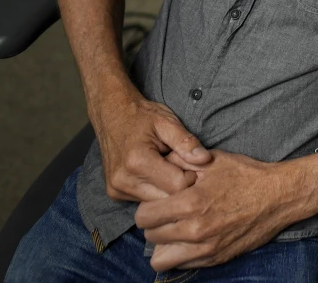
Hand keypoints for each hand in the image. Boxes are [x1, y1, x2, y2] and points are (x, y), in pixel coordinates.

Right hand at [92, 94, 211, 202]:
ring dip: (167, 190)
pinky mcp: (114, 194)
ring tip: (168, 168)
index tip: (192, 163)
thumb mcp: (167, 122)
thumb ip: (186, 142)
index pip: (177, 185)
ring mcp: (117, 189)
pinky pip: (144, 201)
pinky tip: (156, 175)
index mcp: (137, 161)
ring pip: (156, 204)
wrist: (112, 114)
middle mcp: (124, 180)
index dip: (191, 176)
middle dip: (180, 186)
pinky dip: (154, 191)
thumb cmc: (142, 116)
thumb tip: (205, 159)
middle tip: (182, 166)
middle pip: (166, 200)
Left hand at [136, 150, 317, 270]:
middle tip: (167, 213)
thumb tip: (159, 162)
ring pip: (161, 258)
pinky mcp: (216, 258)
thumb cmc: (246, 175)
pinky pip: (182, 265)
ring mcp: (206, 248)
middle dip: (154, 223)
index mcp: (191, 203)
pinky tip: (190, 238)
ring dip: (163, 243)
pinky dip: (180, 254)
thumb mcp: (213, 160)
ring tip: (174, 230)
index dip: (148, 206)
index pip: (145, 216)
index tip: (158, 201)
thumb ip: (181, 160)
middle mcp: (195, 230)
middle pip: (150, 236)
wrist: (279, 196)